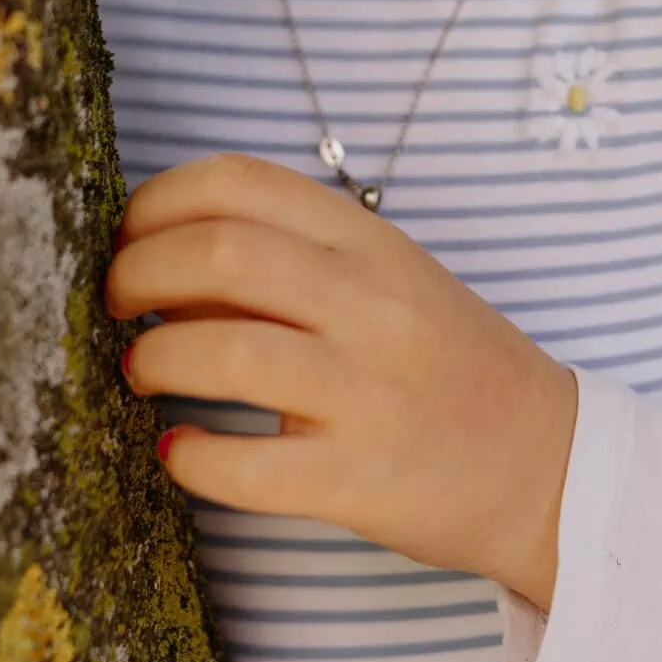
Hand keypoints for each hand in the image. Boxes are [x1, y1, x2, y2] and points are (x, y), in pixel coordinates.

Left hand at [103, 152, 577, 609]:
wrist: (547, 464)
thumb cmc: (447, 365)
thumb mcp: (386, 286)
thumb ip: (289, 263)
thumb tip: (158, 263)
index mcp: (372, 243)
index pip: (240, 183)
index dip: (158, 201)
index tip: (129, 235)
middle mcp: (372, 304)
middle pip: (216, 254)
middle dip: (133, 273)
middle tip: (114, 303)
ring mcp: (367, 392)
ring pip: (220, 353)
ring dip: (151, 359)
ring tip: (144, 372)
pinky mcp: (358, 479)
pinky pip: (243, 467)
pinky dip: (188, 459)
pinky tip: (179, 454)